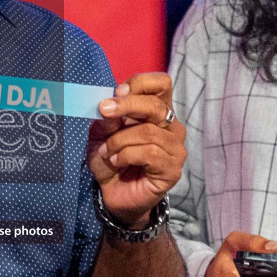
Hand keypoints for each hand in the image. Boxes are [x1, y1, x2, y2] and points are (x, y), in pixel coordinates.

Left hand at [86, 73, 186, 226]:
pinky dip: (125, 155)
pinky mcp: (173, 169)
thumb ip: (106, 118)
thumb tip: (108, 105)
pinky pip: (149, 153)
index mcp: (156, 111)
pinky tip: (116, 162)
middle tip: (103, 110)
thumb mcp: (100, 134)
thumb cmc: (110, 159)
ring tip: (106, 151)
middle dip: (126, 106)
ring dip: (119, 140)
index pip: (161, 84)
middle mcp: (171, 126)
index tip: (117, 92)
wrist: (112, 194)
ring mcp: (175, 148)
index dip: (140, 83)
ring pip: (148, 132)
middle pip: (155, 105)